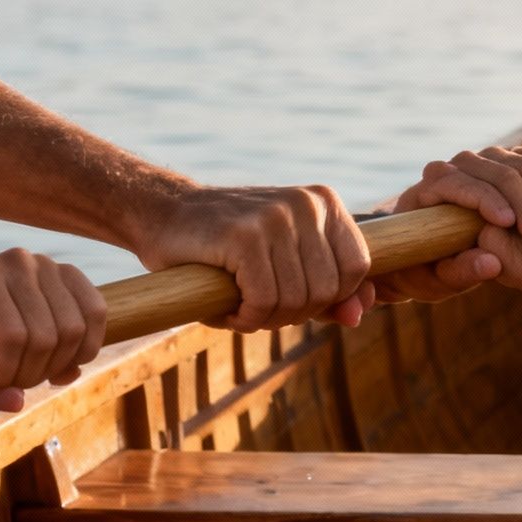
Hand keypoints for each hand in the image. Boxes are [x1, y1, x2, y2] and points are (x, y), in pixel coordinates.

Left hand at [0, 249, 107, 411]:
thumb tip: (18, 402)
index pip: (10, 337)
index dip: (3, 375)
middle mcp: (14, 261)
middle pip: (46, 336)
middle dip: (31, 374)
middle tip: (10, 383)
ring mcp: (43, 263)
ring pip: (73, 329)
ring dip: (58, 364)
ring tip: (33, 372)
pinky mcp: (65, 273)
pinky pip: (95, 310)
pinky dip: (88, 344)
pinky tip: (68, 360)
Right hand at [130, 185, 373, 330]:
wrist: (163, 214)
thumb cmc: (229, 248)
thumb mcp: (285, 266)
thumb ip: (330, 293)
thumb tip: (358, 317)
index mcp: (324, 203)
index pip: (358, 267)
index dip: (329, 297)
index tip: (294, 299)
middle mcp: (306, 204)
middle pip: (327, 290)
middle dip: (294, 313)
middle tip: (261, 308)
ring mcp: (275, 216)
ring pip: (296, 299)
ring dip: (267, 319)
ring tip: (243, 307)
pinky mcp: (243, 235)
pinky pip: (263, 299)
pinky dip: (246, 318)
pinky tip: (229, 310)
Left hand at [375, 144, 521, 306]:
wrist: (441, 247)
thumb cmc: (430, 266)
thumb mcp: (437, 279)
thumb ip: (460, 270)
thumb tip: (492, 263)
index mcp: (434, 186)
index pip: (462, 182)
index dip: (487, 199)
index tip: (511, 224)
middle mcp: (464, 163)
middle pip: (501, 169)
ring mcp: (495, 158)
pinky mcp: (521, 160)